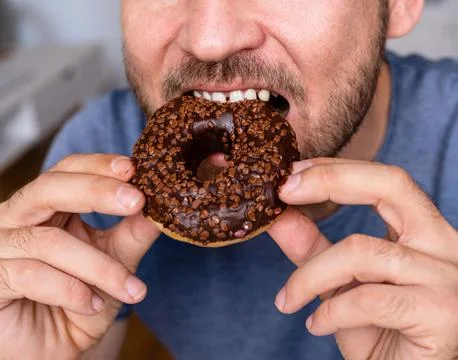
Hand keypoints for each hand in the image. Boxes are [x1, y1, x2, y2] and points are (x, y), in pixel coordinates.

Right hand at [0, 154, 158, 359]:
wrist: (51, 352)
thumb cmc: (80, 304)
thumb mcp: (114, 268)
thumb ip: (131, 237)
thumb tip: (157, 211)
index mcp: (49, 208)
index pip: (68, 171)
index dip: (99, 166)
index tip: (134, 169)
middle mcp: (20, 220)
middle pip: (50, 188)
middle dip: (97, 191)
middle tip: (137, 201)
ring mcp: (0, 247)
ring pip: (48, 240)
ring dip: (98, 266)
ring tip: (131, 290)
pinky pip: (29, 274)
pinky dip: (69, 290)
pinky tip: (91, 305)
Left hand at [268, 158, 457, 359]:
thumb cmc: (379, 334)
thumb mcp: (339, 284)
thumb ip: (313, 248)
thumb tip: (278, 216)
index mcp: (424, 233)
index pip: (386, 180)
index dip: (335, 170)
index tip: (289, 176)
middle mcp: (445, 246)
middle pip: (392, 185)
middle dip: (330, 180)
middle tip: (284, 192)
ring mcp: (449, 279)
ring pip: (362, 251)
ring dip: (310, 276)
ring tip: (288, 300)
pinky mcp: (443, 315)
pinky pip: (370, 299)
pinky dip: (330, 311)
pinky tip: (316, 324)